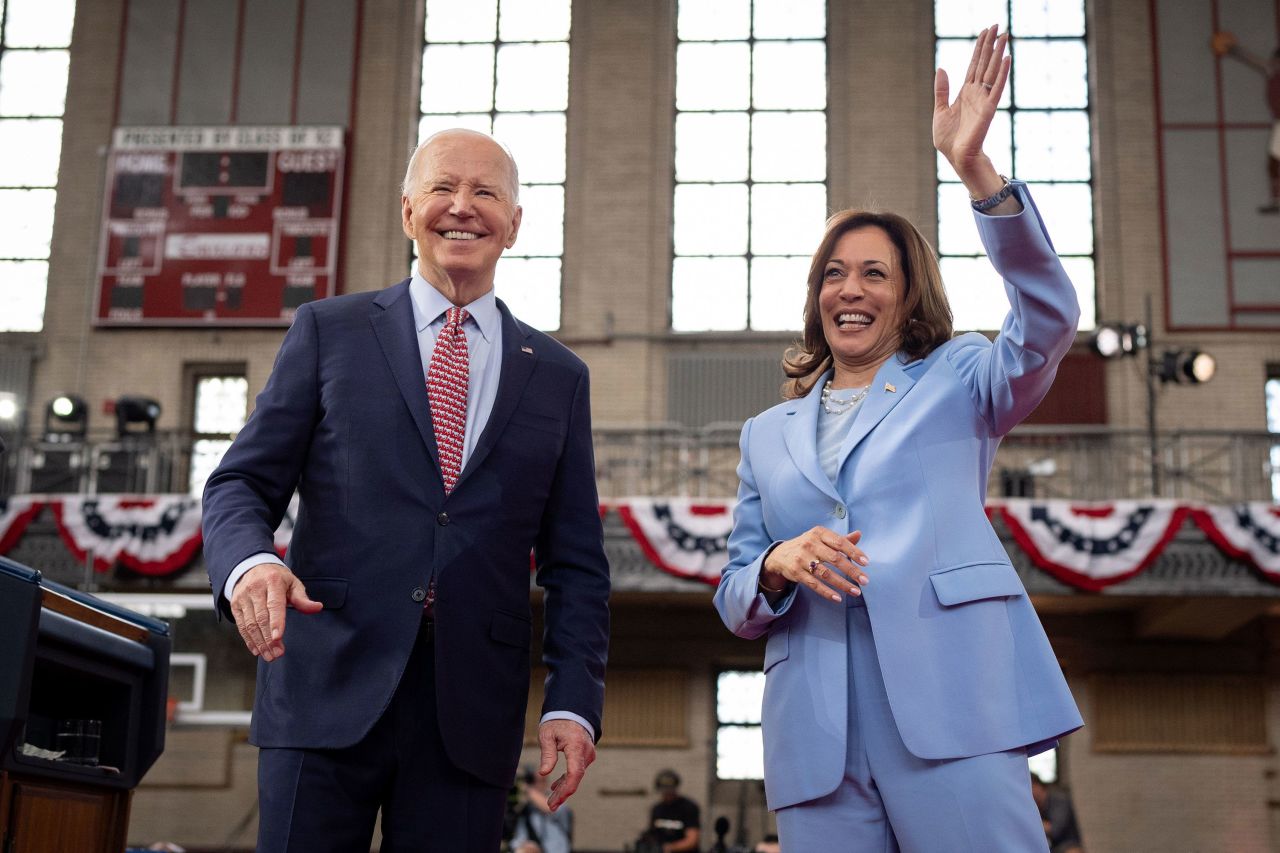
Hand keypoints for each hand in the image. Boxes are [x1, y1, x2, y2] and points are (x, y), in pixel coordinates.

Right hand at [229, 563, 322, 660]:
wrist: (252, 567)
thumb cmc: (277, 578)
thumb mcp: (293, 583)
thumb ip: (302, 598)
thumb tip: (317, 607)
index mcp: (272, 581)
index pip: (274, 604)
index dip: (276, 622)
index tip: (278, 637)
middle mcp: (255, 588)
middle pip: (261, 617)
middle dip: (268, 638)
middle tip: (277, 654)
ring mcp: (242, 597)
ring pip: (250, 624)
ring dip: (259, 642)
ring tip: (269, 656)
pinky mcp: (235, 605)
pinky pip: (241, 625)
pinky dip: (249, 640)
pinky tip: (257, 651)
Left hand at [537, 718, 595, 809]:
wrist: (572, 711)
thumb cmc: (557, 722)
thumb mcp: (547, 735)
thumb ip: (547, 754)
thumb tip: (544, 773)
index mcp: (576, 746)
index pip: (575, 773)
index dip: (566, 789)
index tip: (556, 801)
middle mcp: (586, 752)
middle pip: (575, 778)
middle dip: (563, 794)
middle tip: (550, 806)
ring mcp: (588, 754)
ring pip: (576, 776)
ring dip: (564, 788)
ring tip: (551, 801)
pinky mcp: (585, 756)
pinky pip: (577, 771)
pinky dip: (567, 780)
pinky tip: (556, 787)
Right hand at [760, 527, 868, 602]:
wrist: (779, 555)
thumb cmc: (807, 546)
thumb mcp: (821, 538)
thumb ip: (840, 539)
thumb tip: (859, 535)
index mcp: (818, 533)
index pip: (840, 542)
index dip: (854, 552)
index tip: (866, 562)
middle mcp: (810, 544)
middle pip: (834, 558)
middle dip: (852, 571)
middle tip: (865, 581)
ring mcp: (801, 559)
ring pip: (825, 574)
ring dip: (842, 584)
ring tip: (856, 591)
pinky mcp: (796, 572)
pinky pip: (814, 584)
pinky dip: (827, 592)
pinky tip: (838, 598)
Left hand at [933, 23, 1009, 196]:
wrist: (955, 157)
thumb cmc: (948, 139)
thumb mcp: (940, 111)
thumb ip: (941, 90)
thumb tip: (941, 68)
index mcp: (965, 93)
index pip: (974, 65)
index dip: (979, 48)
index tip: (985, 31)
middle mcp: (976, 93)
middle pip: (985, 63)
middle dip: (990, 45)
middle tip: (997, 25)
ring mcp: (984, 99)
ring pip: (993, 71)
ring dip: (998, 53)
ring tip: (1005, 36)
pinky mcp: (989, 109)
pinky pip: (997, 88)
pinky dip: (1003, 73)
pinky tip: (1007, 59)